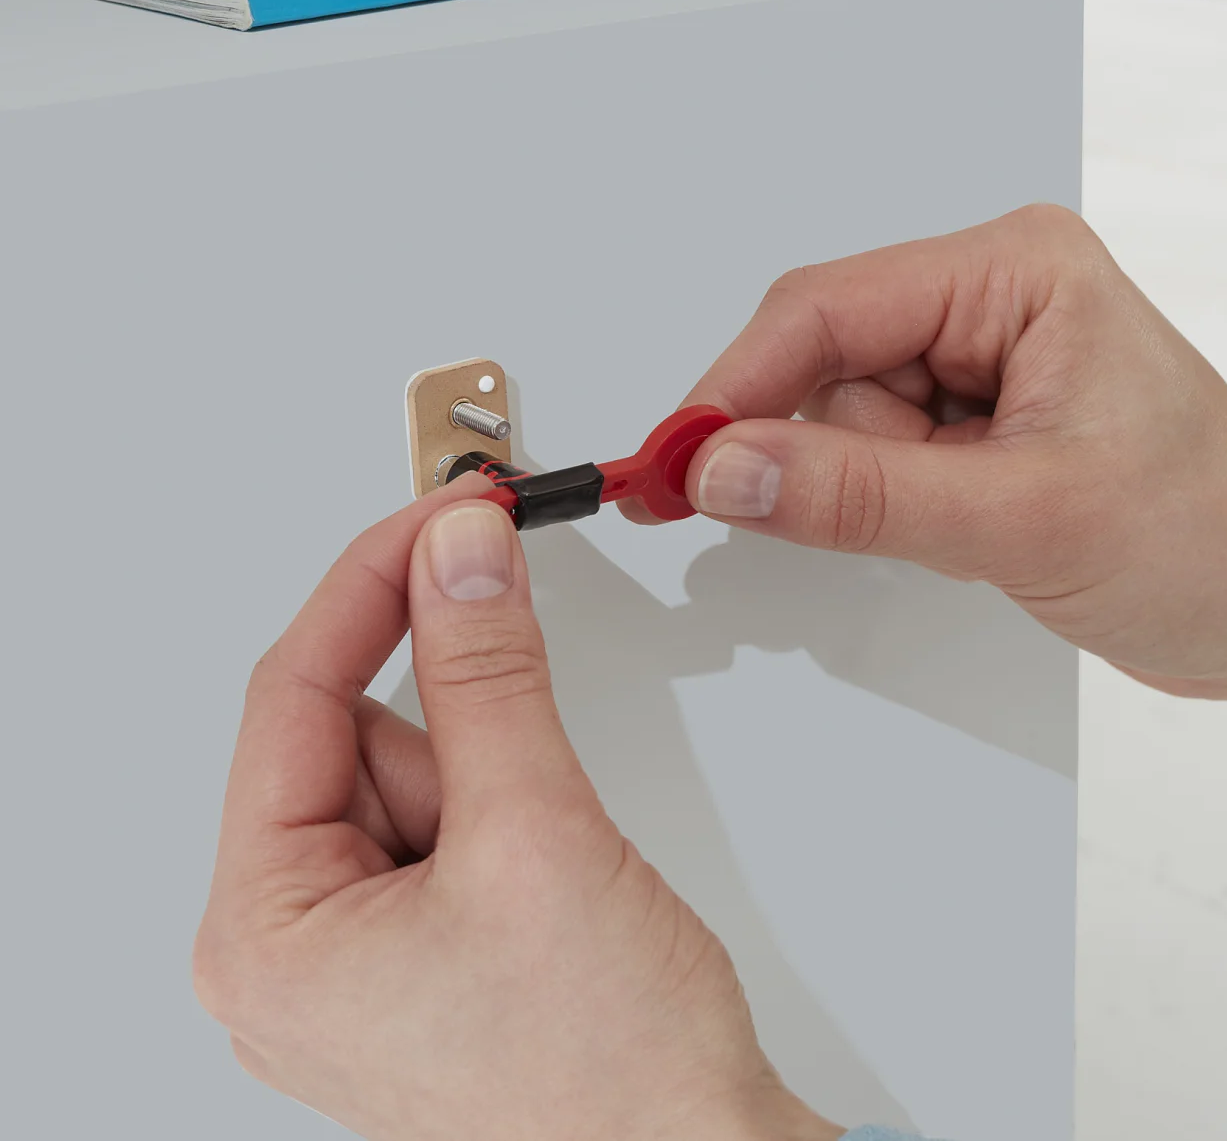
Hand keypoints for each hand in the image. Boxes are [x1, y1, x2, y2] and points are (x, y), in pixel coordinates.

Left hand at [192, 481, 840, 1140]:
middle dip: (465, 732)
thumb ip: (488, 673)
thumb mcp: (537, 834)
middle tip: (533, 768)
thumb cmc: (605, 1074)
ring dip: (500, 786)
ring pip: (418, 783)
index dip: (372, 584)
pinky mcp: (419, 963)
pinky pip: (448, 835)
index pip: (292, 699)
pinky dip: (511, 820)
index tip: (443, 511)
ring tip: (558, 871)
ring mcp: (355, 964)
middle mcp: (287, 952)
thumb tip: (458, 554)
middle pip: (360, 743)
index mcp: (263, 933)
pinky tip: (555, 886)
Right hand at [661, 205, 1226, 719]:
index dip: (736, 388)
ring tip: (988, 529)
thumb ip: (860, 493)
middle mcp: (998, 299)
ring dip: (876, 492)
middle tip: (898, 521)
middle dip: (828, 455)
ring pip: (845, 421)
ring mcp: (990, 365)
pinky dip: (892, 508)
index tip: (673, 466)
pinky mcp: (986, 429)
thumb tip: (728, 470)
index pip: (828, 307)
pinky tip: (975, 533)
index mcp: (1018, 271)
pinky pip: (881, 459)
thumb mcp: (1024, 520)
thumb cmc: (1217, 542)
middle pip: (826, 362)